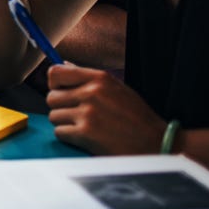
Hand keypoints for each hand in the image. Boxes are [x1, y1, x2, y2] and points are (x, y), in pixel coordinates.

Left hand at [47, 64, 165, 154]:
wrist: (157, 144)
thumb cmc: (137, 117)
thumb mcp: (117, 89)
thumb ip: (89, 78)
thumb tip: (64, 65)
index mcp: (100, 78)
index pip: (56, 72)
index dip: (54, 84)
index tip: (62, 92)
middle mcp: (91, 93)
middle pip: (51, 97)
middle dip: (60, 107)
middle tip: (77, 115)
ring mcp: (88, 113)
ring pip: (53, 116)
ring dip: (65, 123)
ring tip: (85, 126)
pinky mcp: (86, 133)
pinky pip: (59, 132)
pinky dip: (69, 137)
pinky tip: (86, 138)